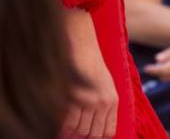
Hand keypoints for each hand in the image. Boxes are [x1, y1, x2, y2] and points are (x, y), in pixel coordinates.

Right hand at [64, 9, 117, 138]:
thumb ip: (101, 102)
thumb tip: (92, 121)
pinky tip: (58, 127)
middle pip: (92, 134)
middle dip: (81, 137)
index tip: (86, 137)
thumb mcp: (103, 81)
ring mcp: (88, 100)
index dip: (96, 138)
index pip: (107, 133)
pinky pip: (67, 120)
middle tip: (72, 136)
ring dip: (70, 133)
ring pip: (79, 130)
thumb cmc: (88, 58)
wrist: (79, 40)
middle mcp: (102, 102)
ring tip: (63, 133)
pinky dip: (61, 126)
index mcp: (112, 100)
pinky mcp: (73, 95)